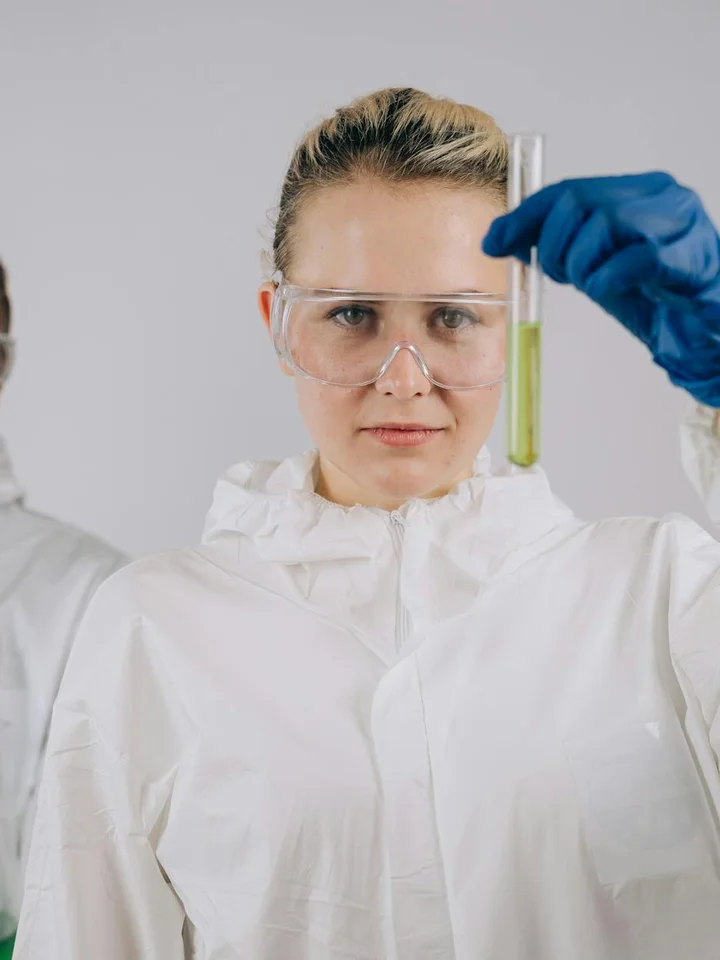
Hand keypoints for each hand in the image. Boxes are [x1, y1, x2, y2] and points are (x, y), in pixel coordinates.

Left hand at [482, 172, 719, 406]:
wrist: (702, 328)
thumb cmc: (650, 293)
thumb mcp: (593, 264)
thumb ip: (555, 245)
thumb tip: (496, 238)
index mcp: (639, 190)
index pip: (568, 190)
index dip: (525, 217)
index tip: (494, 242)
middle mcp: (662, 196)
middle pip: (578, 203)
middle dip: (552, 246)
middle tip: (559, 277)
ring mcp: (680, 223)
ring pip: (603, 225)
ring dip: (580, 266)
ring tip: (592, 285)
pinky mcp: (689, 258)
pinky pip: (632, 260)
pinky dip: (606, 280)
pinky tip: (610, 291)